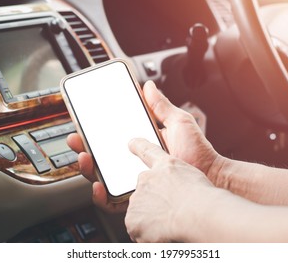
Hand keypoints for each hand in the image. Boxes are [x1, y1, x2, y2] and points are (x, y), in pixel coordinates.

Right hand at [67, 80, 221, 212]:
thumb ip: (161, 106)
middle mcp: (134, 162)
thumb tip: (147, 86)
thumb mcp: (178, 121)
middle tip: (76, 139)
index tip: (83, 122)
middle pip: (101, 156)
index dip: (94, 131)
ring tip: (85, 158)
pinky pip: (114, 200)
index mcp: (142, 143)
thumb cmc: (198, 151)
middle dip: (83, 147)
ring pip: (103, 177)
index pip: (111, 137)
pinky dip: (101, 196)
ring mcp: (135, 180)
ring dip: (88, 168)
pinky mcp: (138, 197)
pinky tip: (99, 185)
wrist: (210, 174)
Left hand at [125, 138, 215, 241]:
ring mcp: (137, 198)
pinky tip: (162, 235)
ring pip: (141, 211)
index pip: (147, 151)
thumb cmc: (204, 198)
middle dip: (154, 202)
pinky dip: (146, 235)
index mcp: (165, 166)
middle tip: (171, 214)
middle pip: (145, 191)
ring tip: (170, 225)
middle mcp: (147, 178)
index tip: (130, 143)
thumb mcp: (193, 178)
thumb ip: (179, 181)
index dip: (138, 145)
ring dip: (151, 218)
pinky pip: (137, 229)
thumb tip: (176, 194)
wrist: (198, 212)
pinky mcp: (132, 218)